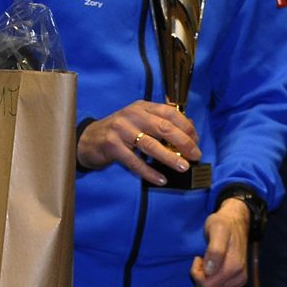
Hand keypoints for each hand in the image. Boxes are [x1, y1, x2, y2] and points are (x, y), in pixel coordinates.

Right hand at [77, 100, 200, 182]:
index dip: (186, 126)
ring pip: (150, 144)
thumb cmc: (121, 131)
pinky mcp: (112, 146)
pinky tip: (161, 179)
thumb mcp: (140, 120)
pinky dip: (149, 171)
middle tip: (195, 155)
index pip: (170, 112)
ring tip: (183, 167)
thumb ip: (161, 122)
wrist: (90, 139)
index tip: (196, 140)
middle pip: (163, 127)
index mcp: (142, 107)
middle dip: (183, 142)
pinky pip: (134, 161)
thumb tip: (190, 129)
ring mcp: (121, 130)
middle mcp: (132, 115)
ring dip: (169, 157)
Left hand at [192, 198, 250, 286]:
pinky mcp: (237, 282)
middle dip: (201, 277)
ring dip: (206, 279)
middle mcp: (239, 277)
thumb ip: (215, 250)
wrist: (236, 223)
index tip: (199, 258)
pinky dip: (212, 281)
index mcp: (234, 267)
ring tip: (207, 262)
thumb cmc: (223, 224)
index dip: (197, 273)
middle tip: (202, 259)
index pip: (207, 286)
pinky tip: (212, 268)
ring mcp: (239, 281)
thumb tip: (209, 270)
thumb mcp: (216, 230)